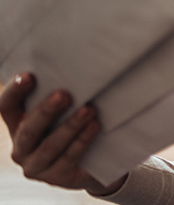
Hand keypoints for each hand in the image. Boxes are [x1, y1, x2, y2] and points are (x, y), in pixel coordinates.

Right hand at [0, 72, 124, 194]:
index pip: (7, 107)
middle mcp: (21, 147)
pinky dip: (82, 140)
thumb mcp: (63, 110)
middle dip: (46, 111)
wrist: (92, 161)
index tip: (29, 75)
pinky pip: (68, 158)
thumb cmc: (73, 125)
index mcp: (17, 124)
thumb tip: (78, 65)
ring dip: (70, 126)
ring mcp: (36, 166)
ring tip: (88, 110)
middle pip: (29, 129)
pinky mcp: (57, 178)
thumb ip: (59, 94)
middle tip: (64, 95)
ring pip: (50, 146)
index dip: (15, 91)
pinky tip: (94, 126)